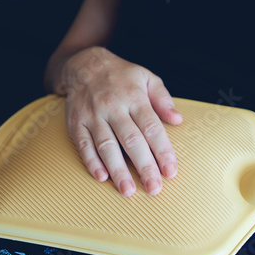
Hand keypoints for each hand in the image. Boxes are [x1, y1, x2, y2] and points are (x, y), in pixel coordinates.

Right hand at [56, 46, 182, 195]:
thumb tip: (178, 119)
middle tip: (154, 188)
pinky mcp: (76, 122)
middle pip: (131, 140)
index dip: (162, 151)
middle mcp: (114, 107)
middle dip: (144, 166)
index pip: (152, 128)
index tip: (171, 171)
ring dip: (118, 170)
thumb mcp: (147, 78)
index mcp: (134, 98)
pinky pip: (83, 144)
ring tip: (129, 190)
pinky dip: (91, 162)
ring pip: (107, 145)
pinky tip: (102, 177)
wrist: (84, 64)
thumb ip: (163, 99)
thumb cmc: (122, 76)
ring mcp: (93, 115)